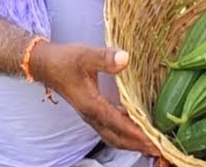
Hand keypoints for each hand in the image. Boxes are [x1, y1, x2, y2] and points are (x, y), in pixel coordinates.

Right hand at [30, 43, 161, 156]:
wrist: (45, 65)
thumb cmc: (65, 60)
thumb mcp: (85, 56)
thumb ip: (104, 58)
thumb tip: (125, 59)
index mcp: (91, 105)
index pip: (118, 125)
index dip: (137, 133)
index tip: (155, 140)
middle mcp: (92, 116)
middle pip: (117, 138)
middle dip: (138, 145)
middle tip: (160, 148)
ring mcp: (91, 116)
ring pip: (114, 136)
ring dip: (132, 142)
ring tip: (152, 143)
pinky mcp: (92, 112)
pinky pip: (111, 129)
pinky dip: (126, 133)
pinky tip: (137, 127)